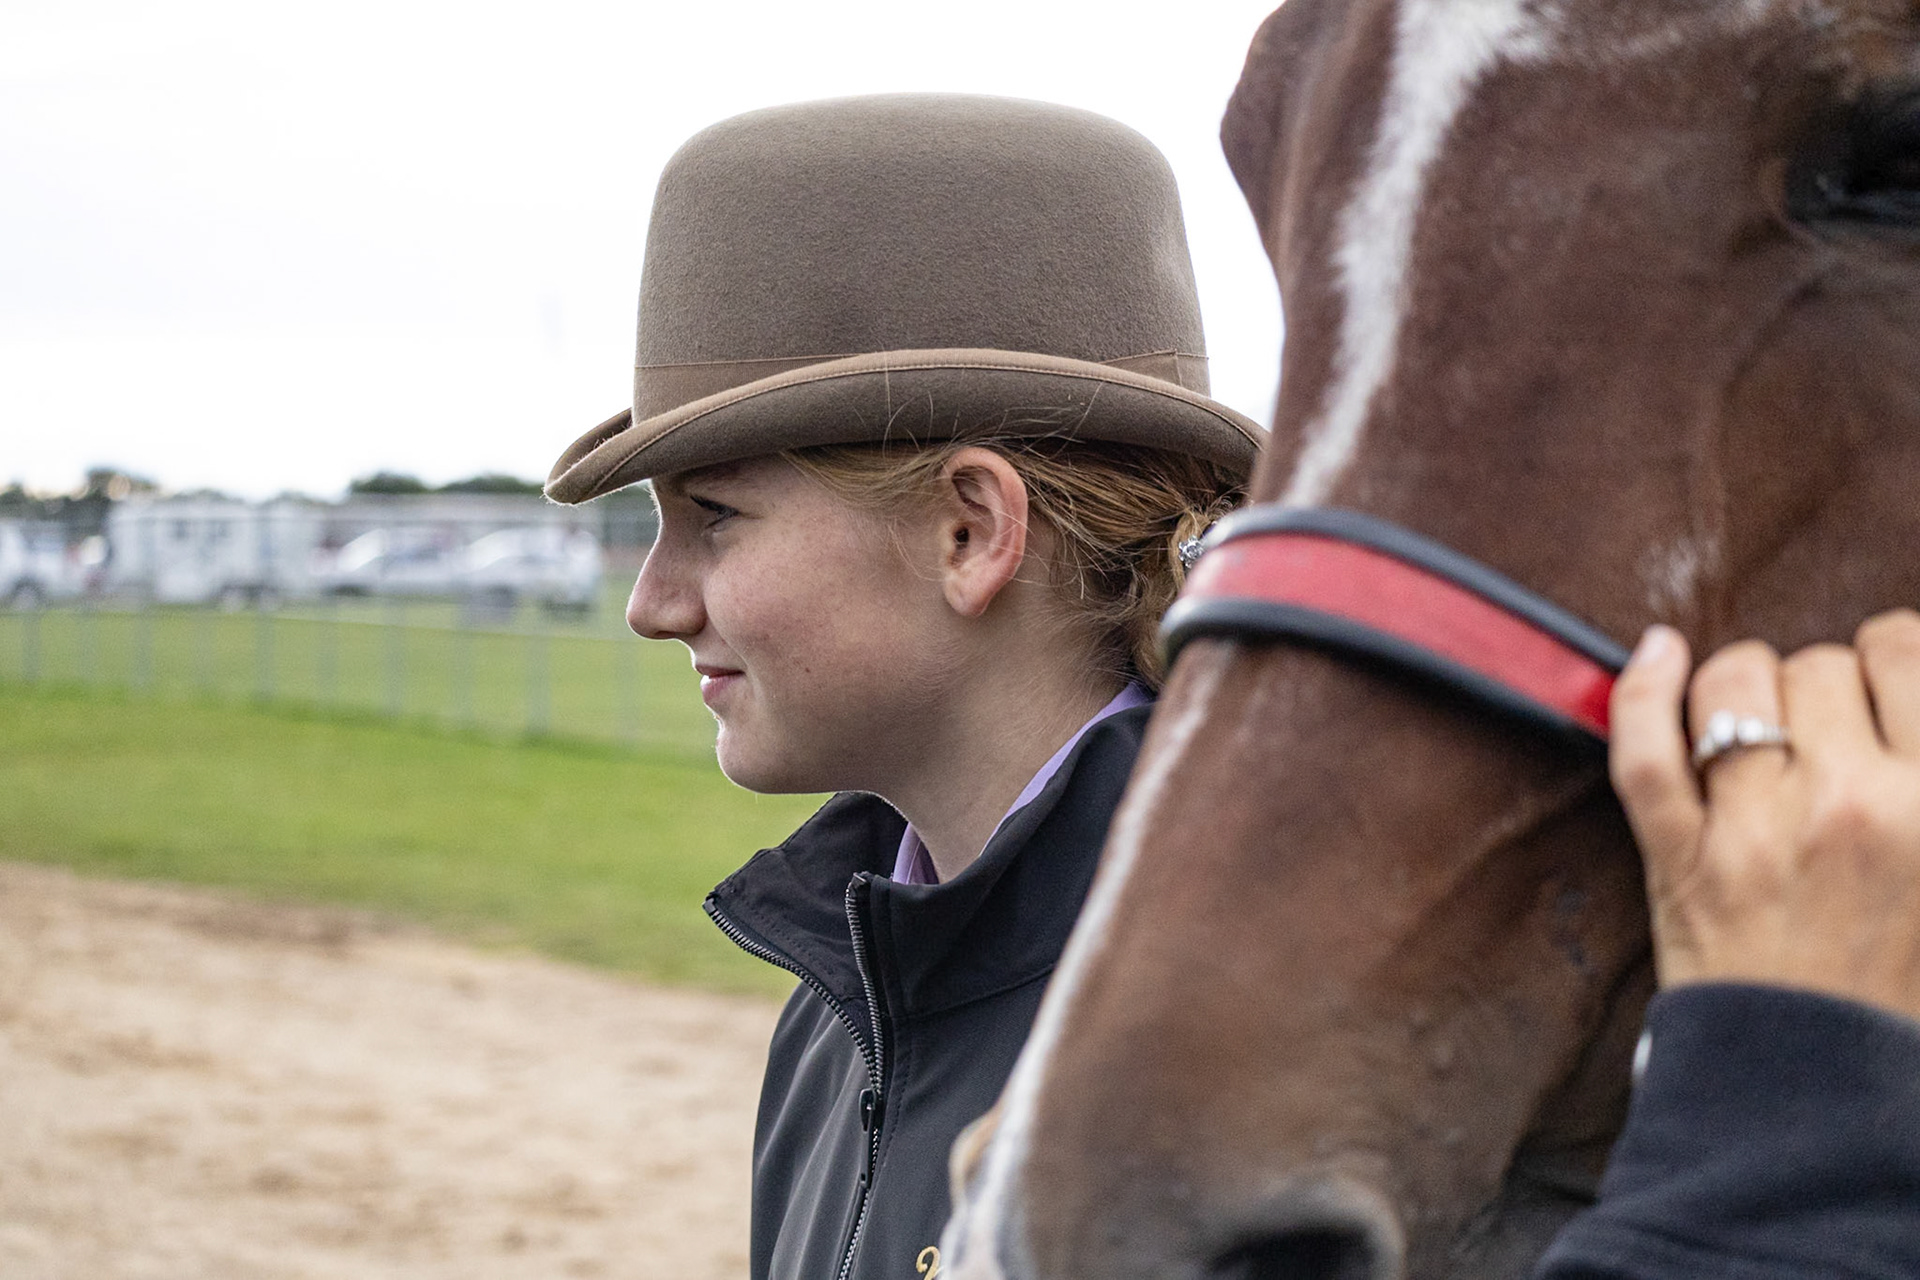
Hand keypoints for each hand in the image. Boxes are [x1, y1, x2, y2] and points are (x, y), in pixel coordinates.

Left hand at [1608, 611, 1919, 1022]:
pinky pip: (1642, 747)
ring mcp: (1755, 826)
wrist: (1819, 1085)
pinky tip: (1656, 654)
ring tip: (1754, 725)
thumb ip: (1919, 776)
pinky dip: (1638, 690)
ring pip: (1733, 682)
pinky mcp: (1677, 855)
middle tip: (1822, 738)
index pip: (1903, 654)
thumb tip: (1899, 706)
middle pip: (1818, 664)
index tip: (1878, 685)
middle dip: (1818, 687)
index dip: (1887, 659)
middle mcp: (1850, 802)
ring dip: (1740, 686)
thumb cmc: (1896, 985)